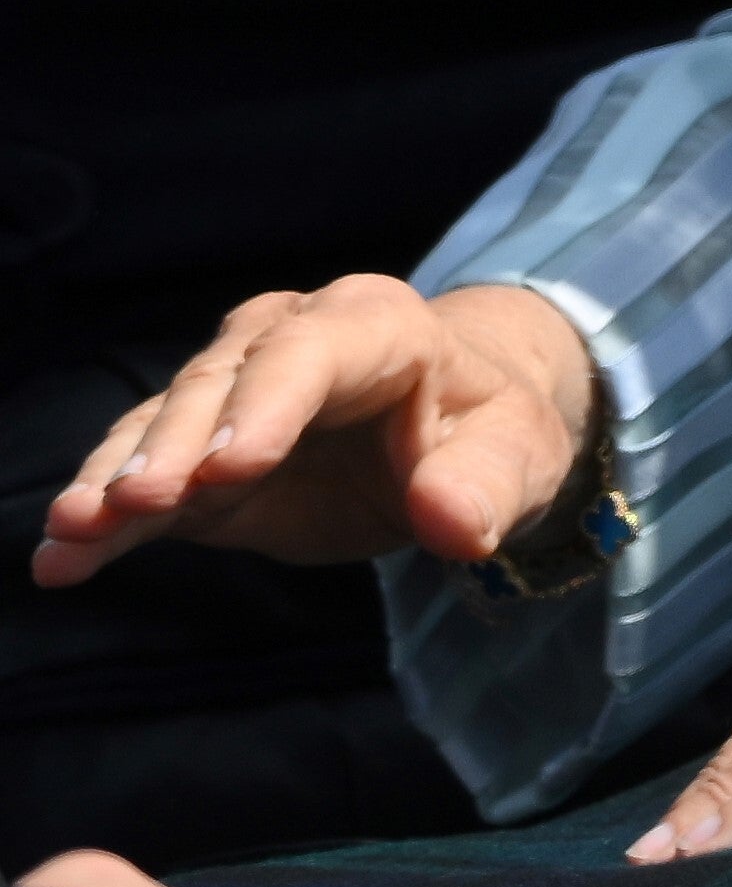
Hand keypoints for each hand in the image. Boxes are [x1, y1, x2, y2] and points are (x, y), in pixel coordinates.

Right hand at [33, 277, 597, 587]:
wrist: (459, 429)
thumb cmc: (491, 429)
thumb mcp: (517, 454)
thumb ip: (485, 486)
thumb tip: (458, 524)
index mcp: (374, 325)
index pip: (310, 354)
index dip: (265, 405)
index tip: (227, 469)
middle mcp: (286, 341)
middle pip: (218, 386)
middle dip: (172, 445)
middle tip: (131, 504)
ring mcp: (230, 394)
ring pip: (161, 428)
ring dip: (114, 480)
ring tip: (71, 530)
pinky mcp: (197, 456)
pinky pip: (142, 482)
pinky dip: (102, 521)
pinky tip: (59, 561)